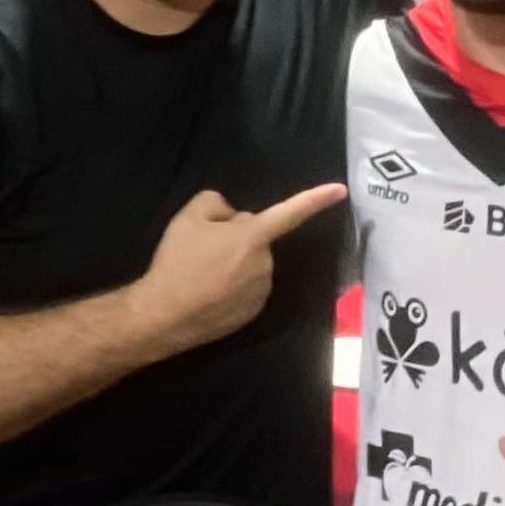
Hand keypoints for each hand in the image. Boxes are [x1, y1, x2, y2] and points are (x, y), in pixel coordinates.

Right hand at [133, 184, 346, 353]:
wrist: (163, 314)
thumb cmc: (177, 262)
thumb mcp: (188, 217)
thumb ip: (216, 202)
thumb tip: (233, 217)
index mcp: (253, 237)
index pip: (290, 212)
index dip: (316, 199)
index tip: (341, 190)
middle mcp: (265, 264)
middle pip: (256, 241)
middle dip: (238, 240)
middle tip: (204, 249)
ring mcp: (261, 292)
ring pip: (252, 266)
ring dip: (235, 264)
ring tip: (202, 273)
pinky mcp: (253, 314)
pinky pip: (247, 290)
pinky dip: (233, 288)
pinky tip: (209, 292)